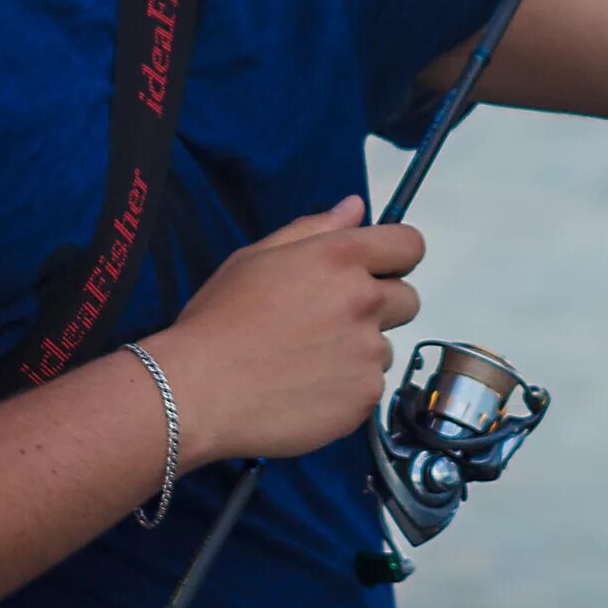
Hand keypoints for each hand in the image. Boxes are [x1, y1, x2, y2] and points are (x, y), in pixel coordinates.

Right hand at [145, 196, 422, 464]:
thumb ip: (313, 228)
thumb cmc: (219, 320)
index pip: (409, 245)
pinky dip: (346, 390)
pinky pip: (368, 389)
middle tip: (329, 322)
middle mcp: (363, 301)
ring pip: (382, 348)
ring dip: (357, 352)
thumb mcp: (257, 258)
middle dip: (379, 307)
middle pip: (407, 299)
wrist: (197, 391)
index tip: (376, 271)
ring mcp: (367, 353)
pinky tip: (305, 391)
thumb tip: (355, 207)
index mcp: (339, 257)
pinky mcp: (363, 399)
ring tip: (305, 362)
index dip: (395, 257)